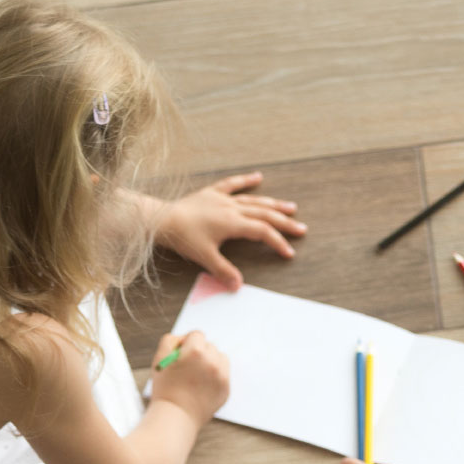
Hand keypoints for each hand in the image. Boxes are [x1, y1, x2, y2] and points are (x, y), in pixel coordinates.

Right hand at [147, 331, 229, 425]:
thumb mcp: (160, 358)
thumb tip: (185, 338)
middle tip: (188, 367)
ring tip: (197, 375)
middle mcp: (212, 361)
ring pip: (220, 358)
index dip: (187, 344)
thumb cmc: (165, 388)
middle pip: (209, 346)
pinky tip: (202, 385)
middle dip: (199, 353)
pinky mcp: (226, 388)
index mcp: (196, 351)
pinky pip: (223, 374)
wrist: (176, 416)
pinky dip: (215, 377)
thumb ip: (172, 340)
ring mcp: (222, 375)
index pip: (197, 335)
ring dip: (210, 362)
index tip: (182, 355)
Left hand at [155, 172, 306, 285]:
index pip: (262, 232)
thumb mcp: (204, 257)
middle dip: (284, 222)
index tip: (289, 253)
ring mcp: (222, 198)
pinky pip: (232, 184)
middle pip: (264, 214)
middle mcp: (231, 208)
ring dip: (273, 204)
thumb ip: (224, 271)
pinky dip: (246, 180)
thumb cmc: (183, 237)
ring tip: (291, 207)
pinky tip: (259, 177)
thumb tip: (238, 286)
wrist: (161, 219)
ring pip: (254, 200)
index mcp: (232, 223)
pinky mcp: (212, 192)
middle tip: (301, 228)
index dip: (277, 242)